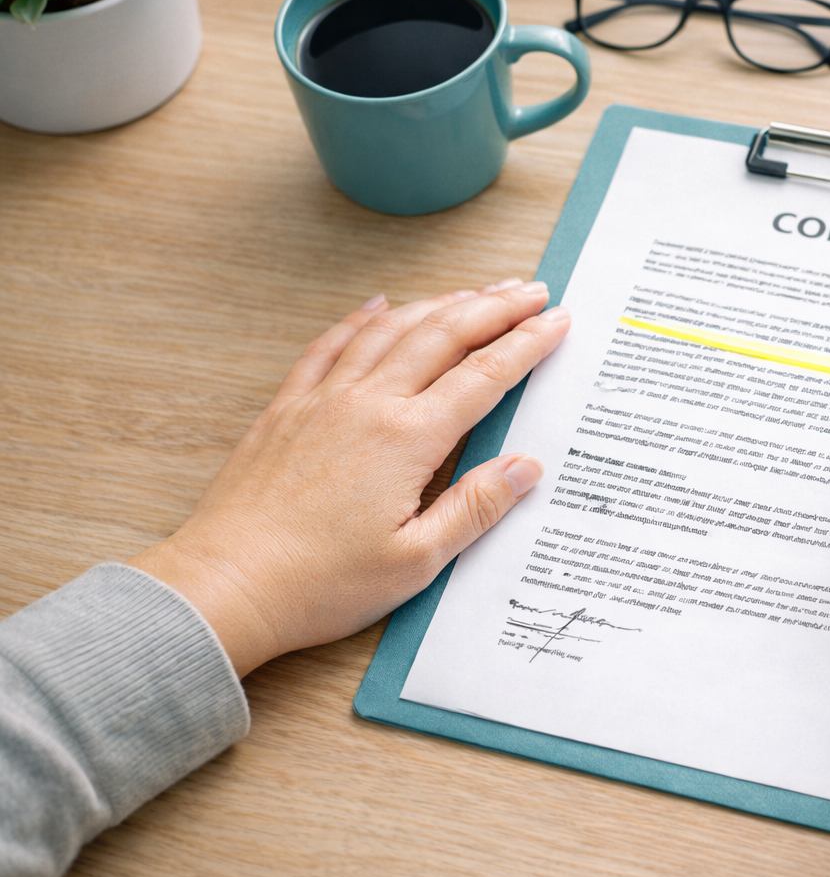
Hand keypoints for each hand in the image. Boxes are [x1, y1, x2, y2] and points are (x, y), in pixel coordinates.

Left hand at [128, 280, 570, 677]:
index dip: (527, 344)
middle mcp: (367, 405)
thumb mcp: (416, 560)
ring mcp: (323, 401)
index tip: (558, 321)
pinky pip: (330, 345)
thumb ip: (476, 507)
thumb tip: (526, 466)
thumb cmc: (318, 583)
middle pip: (443, 335)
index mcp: (407, 440)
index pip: (484, 376)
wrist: (225, 585)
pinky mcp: (286, 410)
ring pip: (392, 329)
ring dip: (440, 303)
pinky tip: (380, 304)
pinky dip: (362, 318)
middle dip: (494, 307)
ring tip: (476, 291)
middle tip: (531, 291)